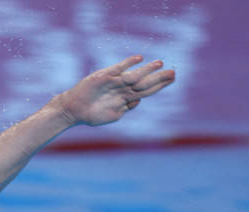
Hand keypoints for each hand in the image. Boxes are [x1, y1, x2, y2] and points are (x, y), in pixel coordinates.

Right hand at [54, 55, 174, 126]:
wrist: (74, 110)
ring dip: (147, 70)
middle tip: (174, 73)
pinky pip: (119, 68)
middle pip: (145, 82)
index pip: (147, 90)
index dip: (160, 85)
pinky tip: (139, 59)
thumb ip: (126, 108)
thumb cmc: (92, 115)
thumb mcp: (113, 115)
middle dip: (159, 78)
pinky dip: (128, 63)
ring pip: (134, 75)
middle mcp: (123, 88)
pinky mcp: (105, 76)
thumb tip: (138, 100)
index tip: (172, 79)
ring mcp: (115, 81)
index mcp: (126, 98)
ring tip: (160, 63)